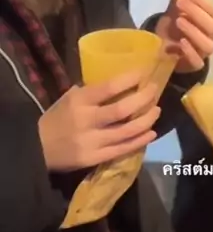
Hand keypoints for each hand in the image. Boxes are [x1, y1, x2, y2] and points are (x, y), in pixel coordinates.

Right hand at [39, 70, 160, 171]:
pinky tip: (151, 133)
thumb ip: (91, 91)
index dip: (130, 79)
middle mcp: (87, 120)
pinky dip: (140, 141)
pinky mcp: (95, 158)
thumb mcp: (68, 98)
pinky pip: (122, 149)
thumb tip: (118, 82)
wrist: (37, 149)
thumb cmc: (55, 118)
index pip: (109, 87)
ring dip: (146, 120)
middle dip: (143, 98)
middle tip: (154, 91)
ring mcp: (92, 141)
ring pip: (127, 131)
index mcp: (79, 101)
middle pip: (123, 109)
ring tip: (156, 111)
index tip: (144, 73)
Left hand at [155, 0, 212, 72]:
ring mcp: (203, 52)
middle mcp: (210, 36)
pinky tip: (180, 42)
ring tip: (179, 21)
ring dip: (194, 31)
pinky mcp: (194, 64)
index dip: (201, 1)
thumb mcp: (174, 11)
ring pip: (208, 44)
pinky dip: (190, 51)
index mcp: (209, 21)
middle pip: (212, 26)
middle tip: (179, 4)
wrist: (165, 48)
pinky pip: (198, 61)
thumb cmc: (173, 27)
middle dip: (196, 13)